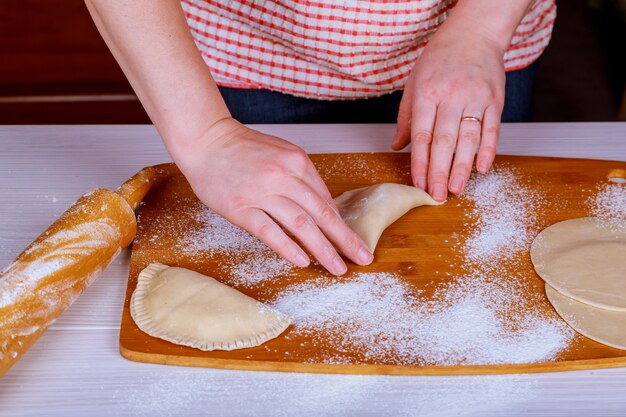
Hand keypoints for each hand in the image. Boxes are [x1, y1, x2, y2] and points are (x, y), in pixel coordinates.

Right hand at [173, 118, 373, 274]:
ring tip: (337, 267)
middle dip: (345, 239)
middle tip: (362, 258)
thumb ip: (300, 178)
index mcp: (297, 162)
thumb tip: (321, 208)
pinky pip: (269, 231)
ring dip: (322, 249)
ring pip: (301, 225)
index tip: (354, 242)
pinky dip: (288, 247)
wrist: (207, 139)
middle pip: (321, 214)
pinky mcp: (241, 207)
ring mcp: (262, 192)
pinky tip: (302, 261)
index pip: (326, 200)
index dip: (342, 224)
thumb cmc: (243, 149)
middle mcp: (283, 176)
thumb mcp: (280, 153)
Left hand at [392, 29, 505, 201]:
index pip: (421, 135)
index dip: (419, 162)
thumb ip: (407, 117)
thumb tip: (396, 147)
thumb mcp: (414, 83)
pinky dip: (488, 150)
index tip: (418, 184)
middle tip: (436, 195)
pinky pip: (492, 129)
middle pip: (444, 141)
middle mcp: (451, 96)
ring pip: (468, 139)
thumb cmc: (439, 59)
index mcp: (427, 93)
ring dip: (462, 167)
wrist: (474, 33)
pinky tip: (482, 169)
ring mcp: (475, 98)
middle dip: (438, 171)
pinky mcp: (495, 99)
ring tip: (456, 189)